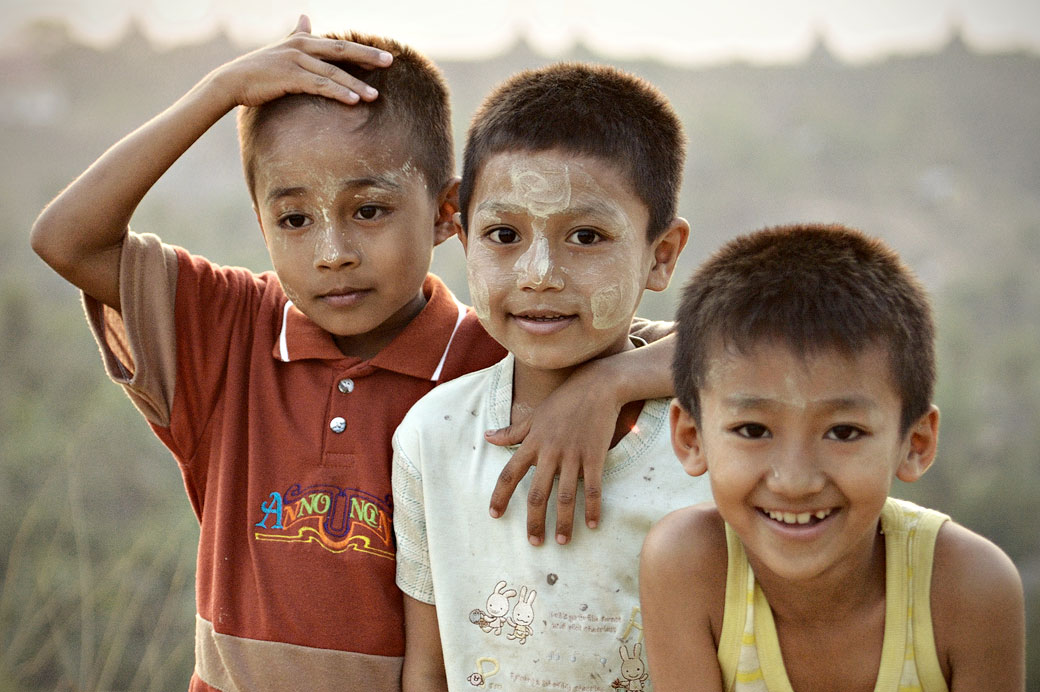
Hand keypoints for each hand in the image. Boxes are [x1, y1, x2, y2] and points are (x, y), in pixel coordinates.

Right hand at [208, 15, 391, 108]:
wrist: (232, 81)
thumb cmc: (259, 69)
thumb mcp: (281, 48)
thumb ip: (297, 34)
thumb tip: (306, 17)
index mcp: (303, 40)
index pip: (339, 44)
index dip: (362, 50)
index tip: (384, 55)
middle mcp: (301, 47)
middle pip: (341, 51)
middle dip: (367, 57)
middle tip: (390, 61)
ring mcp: (295, 61)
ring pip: (333, 72)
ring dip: (355, 85)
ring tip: (375, 96)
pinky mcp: (289, 77)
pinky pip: (319, 85)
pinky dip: (338, 92)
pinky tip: (353, 101)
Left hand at [485, 368, 618, 545]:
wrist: (597, 386)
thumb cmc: (563, 401)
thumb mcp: (533, 415)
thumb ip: (511, 431)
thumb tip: (487, 438)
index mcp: (532, 443)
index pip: (509, 474)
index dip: (500, 496)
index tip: (494, 515)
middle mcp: (549, 452)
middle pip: (537, 494)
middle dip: (534, 521)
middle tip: (534, 542)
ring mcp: (573, 456)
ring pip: (565, 497)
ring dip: (564, 522)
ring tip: (562, 541)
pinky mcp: (595, 457)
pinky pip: (592, 488)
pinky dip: (593, 508)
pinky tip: (593, 524)